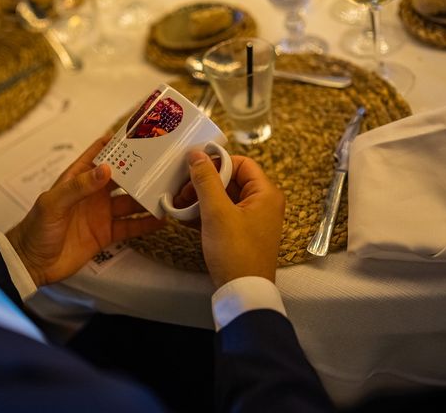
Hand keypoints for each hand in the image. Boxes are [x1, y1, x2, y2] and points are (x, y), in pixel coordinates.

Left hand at [6, 136, 163, 286]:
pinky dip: (146, 223)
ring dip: (147, 197)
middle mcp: (93, 193)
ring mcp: (102, 213)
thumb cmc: (36, 228)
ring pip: (131, 201)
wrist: (32, 263)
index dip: (117, 143)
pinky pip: (131, 225)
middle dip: (140, 170)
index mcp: (78, 178)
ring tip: (167, 191)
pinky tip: (162, 219)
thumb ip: (79, 186)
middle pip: (122, 177)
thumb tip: (106, 169)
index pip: (99, 154)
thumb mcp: (54, 203)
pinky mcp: (107, 233)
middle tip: (162, 164)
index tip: (138, 135)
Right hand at [177, 151, 284, 287]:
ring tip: (180, 205)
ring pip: (224, 197)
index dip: (217, 163)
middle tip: (182, 190)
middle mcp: (263, 203)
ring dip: (202, 198)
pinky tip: (186, 217)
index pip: (242, 163)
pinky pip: (223, 214)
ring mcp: (252, 219)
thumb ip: (206, 180)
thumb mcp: (217, 212)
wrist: (243, 292)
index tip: (193, 168)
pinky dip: (206, 213)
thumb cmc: (236, 252)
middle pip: (231, 180)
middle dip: (205, 183)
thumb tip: (196, 154)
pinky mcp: (241, 233)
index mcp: (266, 194)